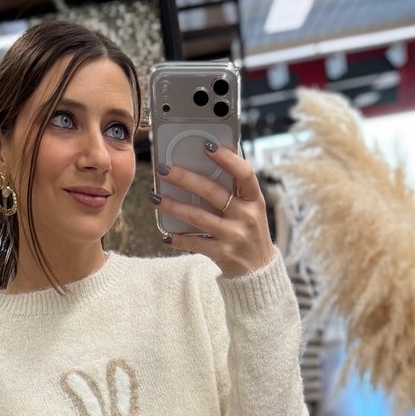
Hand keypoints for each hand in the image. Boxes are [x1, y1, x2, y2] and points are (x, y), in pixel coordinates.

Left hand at [154, 142, 277, 276]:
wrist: (259, 270)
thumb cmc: (249, 231)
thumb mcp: (251, 209)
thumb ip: (235, 191)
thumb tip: (206, 164)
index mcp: (254, 199)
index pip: (244, 173)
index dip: (227, 158)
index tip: (207, 145)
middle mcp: (246, 216)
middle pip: (213, 192)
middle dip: (185, 178)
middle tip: (163, 169)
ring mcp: (234, 235)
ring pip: (198, 216)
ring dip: (174, 206)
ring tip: (155, 198)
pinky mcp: (223, 253)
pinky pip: (195, 243)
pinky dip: (179, 239)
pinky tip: (166, 235)